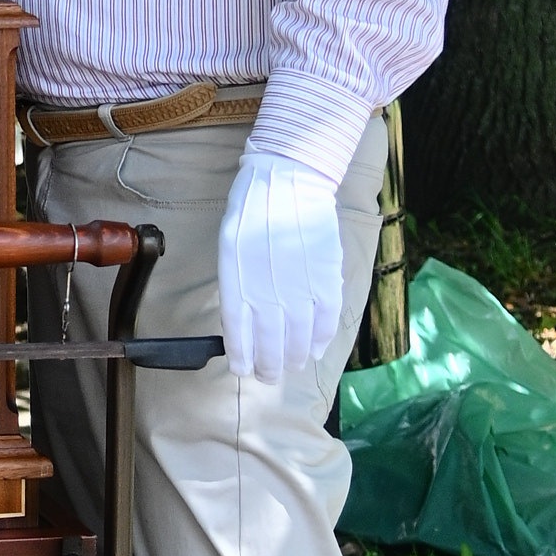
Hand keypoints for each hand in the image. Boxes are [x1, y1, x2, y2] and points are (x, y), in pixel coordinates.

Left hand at [217, 153, 344, 383]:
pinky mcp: (325, 276)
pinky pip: (324, 318)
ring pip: (298, 335)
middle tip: (268, 377)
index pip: (237, 327)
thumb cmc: (253, 211)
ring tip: (291, 367)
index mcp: (236, 275)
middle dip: (268, 364)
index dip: (241, 353)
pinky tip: (314, 348)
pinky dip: (320, 338)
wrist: (288, 178)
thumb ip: (238, 284)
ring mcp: (298, 282)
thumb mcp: (231, 246)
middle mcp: (266, 284)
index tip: (242, 370)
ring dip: (294, 357)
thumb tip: (245, 323)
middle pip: (269, 338)